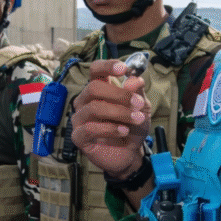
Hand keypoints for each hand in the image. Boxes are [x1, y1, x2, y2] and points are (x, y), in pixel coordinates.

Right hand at [70, 59, 149, 179]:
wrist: (130, 153)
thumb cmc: (132, 127)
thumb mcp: (141, 107)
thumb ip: (138, 92)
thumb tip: (135, 79)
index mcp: (99, 90)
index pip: (95, 70)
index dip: (107, 67)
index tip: (124, 69)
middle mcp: (85, 101)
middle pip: (94, 88)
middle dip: (119, 94)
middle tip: (138, 103)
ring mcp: (80, 119)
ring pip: (94, 108)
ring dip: (119, 112)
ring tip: (137, 119)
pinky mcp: (78, 137)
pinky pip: (89, 128)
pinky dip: (110, 128)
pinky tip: (124, 131)